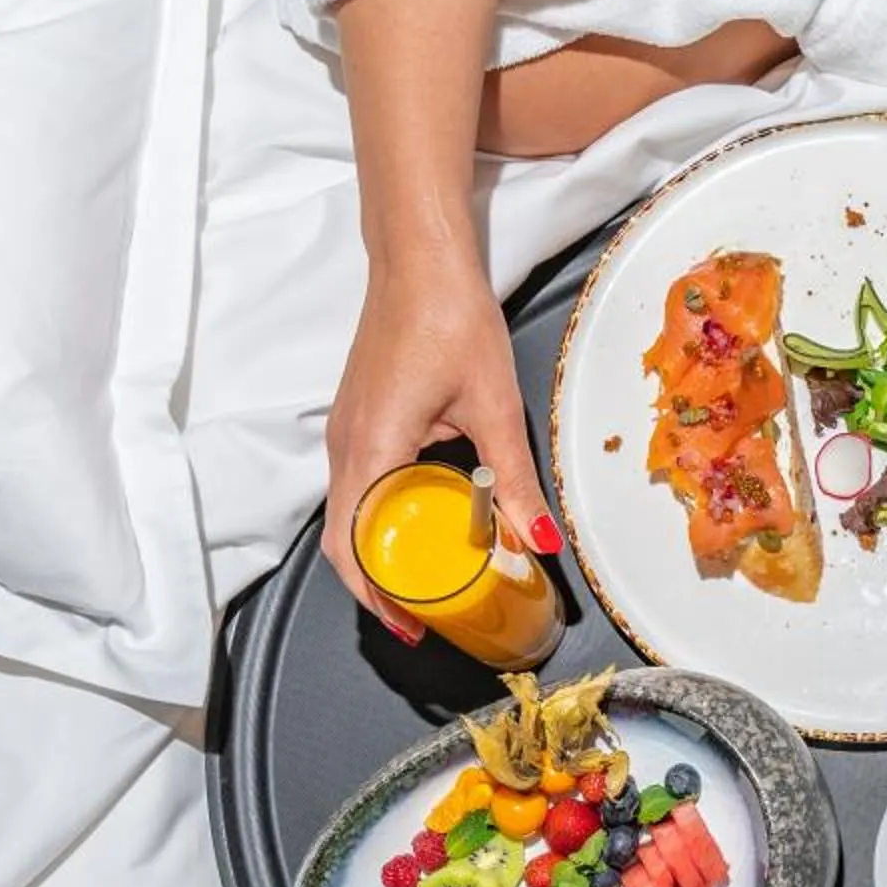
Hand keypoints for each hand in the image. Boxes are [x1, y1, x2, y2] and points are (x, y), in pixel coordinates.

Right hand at [320, 251, 556, 642]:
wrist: (419, 259)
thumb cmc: (450, 318)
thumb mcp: (495, 406)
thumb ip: (515, 480)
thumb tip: (540, 543)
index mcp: (371, 447)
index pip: (356, 546)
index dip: (379, 596)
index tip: (413, 627)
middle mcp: (345, 444)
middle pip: (345, 540)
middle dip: (380, 587)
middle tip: (426, 619)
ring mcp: (346, 431)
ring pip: (350, 514)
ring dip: (380, 554)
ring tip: (427, 583)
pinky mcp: (357, 419)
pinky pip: (359, 486)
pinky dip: (382, 519)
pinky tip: (423, 527)